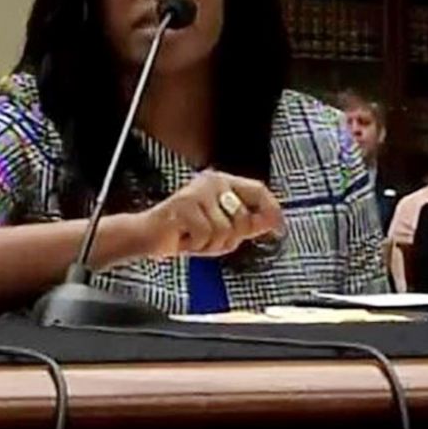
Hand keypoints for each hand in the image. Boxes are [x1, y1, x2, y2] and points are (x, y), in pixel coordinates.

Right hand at [133, 170, 283, 257]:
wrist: (147, 237)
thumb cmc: (183, 233)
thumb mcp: (222, 229)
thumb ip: (247, 224)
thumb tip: (273, 222)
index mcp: (223, 183)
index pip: (258, 190)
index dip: (272, 209)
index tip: (280, 227)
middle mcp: (212, 182)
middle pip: (243, 216)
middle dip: (231, 238)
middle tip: (210, 240)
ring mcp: (197, 192)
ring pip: (224, 230)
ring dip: (210, 245)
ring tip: (194, 239)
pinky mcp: (183, 205)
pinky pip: (205, 235)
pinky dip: (196, 246)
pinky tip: (184, 240)